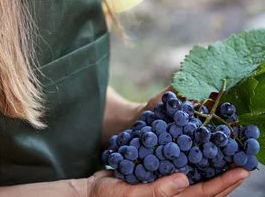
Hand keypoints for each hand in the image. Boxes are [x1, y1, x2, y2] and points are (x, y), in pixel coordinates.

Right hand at [86, 168, 248, 196]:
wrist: (91, 191)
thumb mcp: (130, 195)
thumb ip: (157, 192)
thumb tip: (184, 180)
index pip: (204, 195)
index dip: (224, 184)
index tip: (242, 171)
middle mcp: (174, 195)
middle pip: (207, 189)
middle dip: (227, 176)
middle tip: (245, 161)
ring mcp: (167, 185)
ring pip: (198, 178)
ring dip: (214, 167)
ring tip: (229, 153)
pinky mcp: (159, 174)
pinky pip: (182, 167)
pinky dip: (194, 158)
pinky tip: (199, 146)